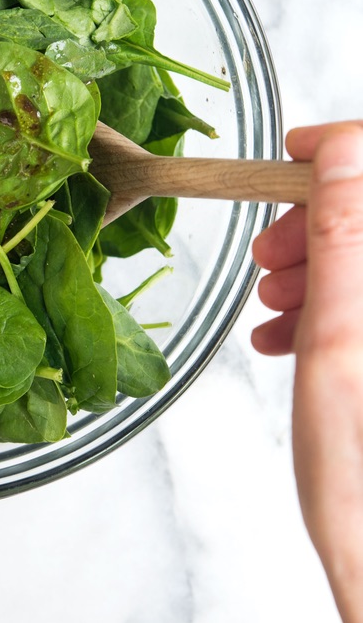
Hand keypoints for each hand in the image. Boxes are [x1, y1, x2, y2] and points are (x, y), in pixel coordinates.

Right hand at [252, 121, 362, 622]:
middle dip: (314, 222)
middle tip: (268, 256)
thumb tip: (342, 151)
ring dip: (311, 269)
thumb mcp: (339, 340)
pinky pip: (356, 301)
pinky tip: (285, 333)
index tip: (290, 155)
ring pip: (359, 259)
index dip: (340, 153)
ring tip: (271, 307)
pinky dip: (320, 306)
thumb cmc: (358, 471)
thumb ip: (344, 238)